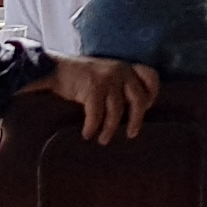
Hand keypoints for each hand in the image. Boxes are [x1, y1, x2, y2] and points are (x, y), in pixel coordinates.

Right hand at [33, 55, 157, 141]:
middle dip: (136, 120)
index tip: (146, 108)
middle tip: (131, 134)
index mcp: (125, 66)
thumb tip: (132, 110)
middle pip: (138, 99)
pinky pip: (97, 115)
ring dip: (109, 129)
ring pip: (116, 111)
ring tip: (103, 140)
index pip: (151, 76)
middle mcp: (120, 70)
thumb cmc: (79, 76)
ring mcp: (107, 78)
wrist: (54, 69)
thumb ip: (120, 84)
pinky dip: (92, 127)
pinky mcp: (93, 87)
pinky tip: (87, 134)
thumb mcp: (105, 73)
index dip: (152, 94)